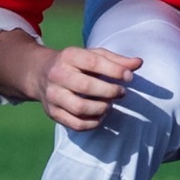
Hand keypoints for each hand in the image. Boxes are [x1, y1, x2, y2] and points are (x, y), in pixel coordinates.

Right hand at [0, 29, 142, 131]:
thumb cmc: (76, 64)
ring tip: (109, 104)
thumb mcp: (94, 55)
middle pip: (86, 87)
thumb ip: (117, 60)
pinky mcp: (52, 112)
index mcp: (69, 56)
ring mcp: (53, 95)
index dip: (114, 71)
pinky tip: (100, 115)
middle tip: (121, 93)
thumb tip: (138, 63)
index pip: (93, 62)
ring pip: (80, 108)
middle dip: (110, 91)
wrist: (41, 74)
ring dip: (102, 108)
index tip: (129, 77)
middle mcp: (57, 75)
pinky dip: (93, 123)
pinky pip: (75, 124)